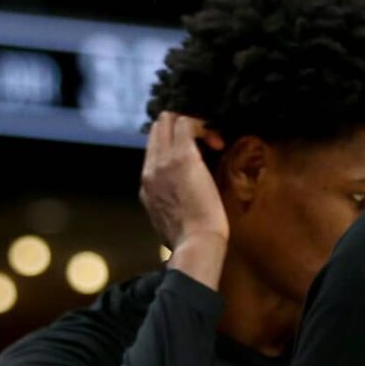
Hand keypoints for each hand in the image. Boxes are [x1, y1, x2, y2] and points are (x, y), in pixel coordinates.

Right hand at [140, 112, 228, 285]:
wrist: (195, 244)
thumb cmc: (191, 240)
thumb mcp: (170, 220)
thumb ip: (169, 202)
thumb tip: (181, 197)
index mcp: (147, 185)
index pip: (153, 149)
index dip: (174, 144)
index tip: (198, 157)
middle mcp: (150, 170)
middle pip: (157, 129)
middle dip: (181, 127)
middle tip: (206, 143)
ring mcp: (163, 162)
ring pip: (167, 121)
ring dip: (192, 124)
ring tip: (212, 142)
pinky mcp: (182, 158)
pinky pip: (185, 124)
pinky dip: (202, 125)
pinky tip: (217, 140)